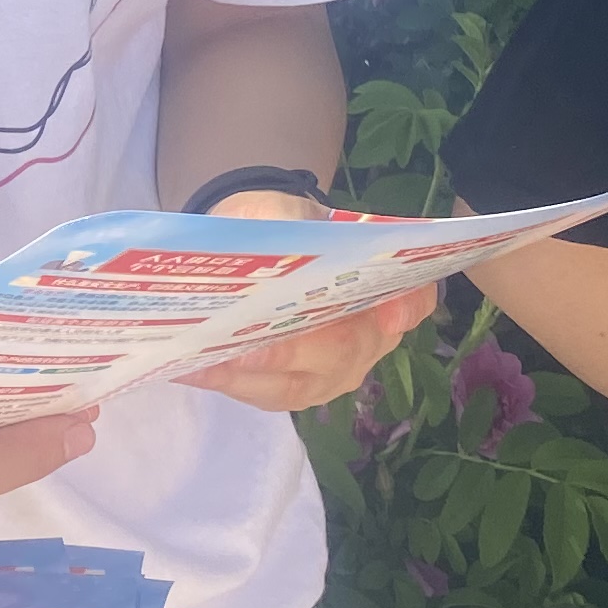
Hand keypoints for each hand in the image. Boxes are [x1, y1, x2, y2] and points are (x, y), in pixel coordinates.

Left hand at [176, 186, 436, 413]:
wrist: (262, 252)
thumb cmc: (286, 231)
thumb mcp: (291, 213)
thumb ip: (293, 222)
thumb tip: (278, 234)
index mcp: (382, 286)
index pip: (413, 299)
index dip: (406, 308)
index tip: (390, 316)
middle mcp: (370, 338)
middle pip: (343, 350)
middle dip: (293, 352)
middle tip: (249, 348)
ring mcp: (332, 372)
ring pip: (298, 384)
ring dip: (248, 376)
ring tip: (206, 362)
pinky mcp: (293, 391)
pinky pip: (264, 395)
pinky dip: (228, 383)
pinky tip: (195, 368)